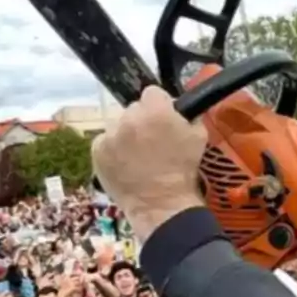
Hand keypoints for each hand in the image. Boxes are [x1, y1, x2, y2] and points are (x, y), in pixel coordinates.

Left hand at [91, 85, 206, 240]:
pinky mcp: (97, 151)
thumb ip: (186, 115)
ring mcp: (110, 134)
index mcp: (155, 110)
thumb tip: (177, 109)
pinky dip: (113, 150)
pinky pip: (105, 142)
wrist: (162, 204)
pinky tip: (125, 164)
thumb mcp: (198, 136)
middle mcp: (129, 118)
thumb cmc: (183, 172)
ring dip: (126, 135)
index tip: (163, 119)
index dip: (160, 105)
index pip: (153, 92)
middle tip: (152, 142)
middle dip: (142, 121)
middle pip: (133, 109)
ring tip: (138, 157)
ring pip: (118, 125)